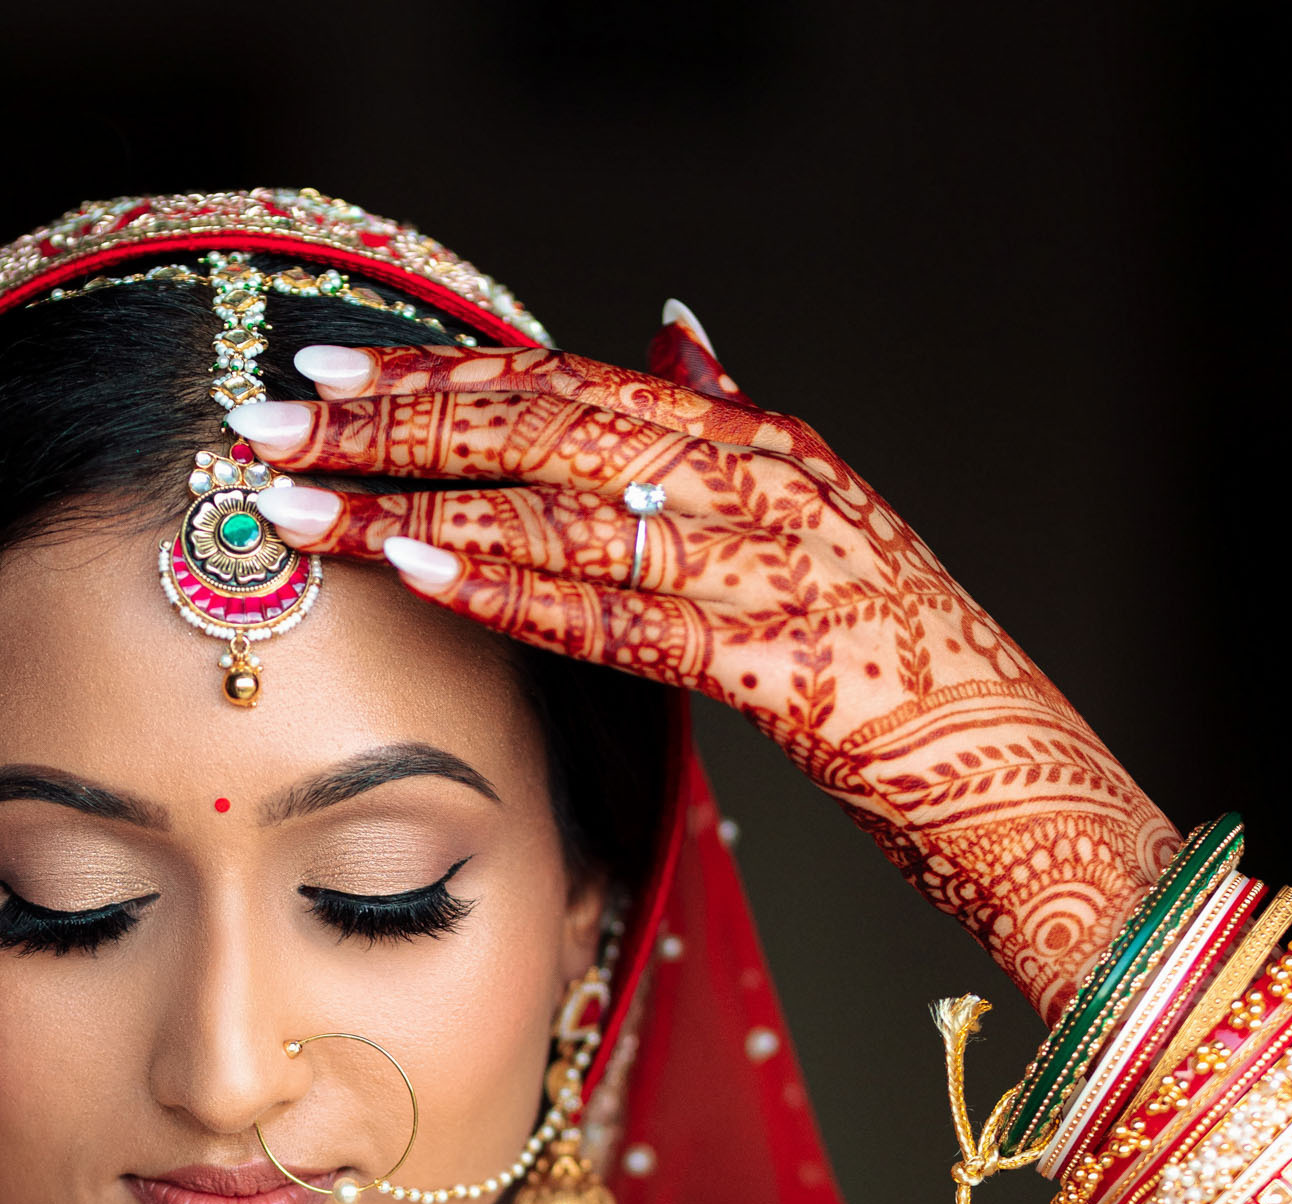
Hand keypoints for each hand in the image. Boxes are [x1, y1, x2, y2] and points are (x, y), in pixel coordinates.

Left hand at [242, 323, 1176, 1020]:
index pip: (569, 384)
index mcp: (761, 448)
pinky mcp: (774, 661)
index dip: (442, 372)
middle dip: (394, 419)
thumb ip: (730, 440)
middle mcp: (760, 479)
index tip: (327, 368)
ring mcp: (769, 563)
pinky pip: (618, 612)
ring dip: (410, 495)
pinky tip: (415, 566)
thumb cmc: (908, 686)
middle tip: (269, 419)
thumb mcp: (818, 535)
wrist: (1021, 784)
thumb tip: (670, 332)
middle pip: (544, 420)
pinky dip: (511, 584)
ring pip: (559, 502)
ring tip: (296, 492)